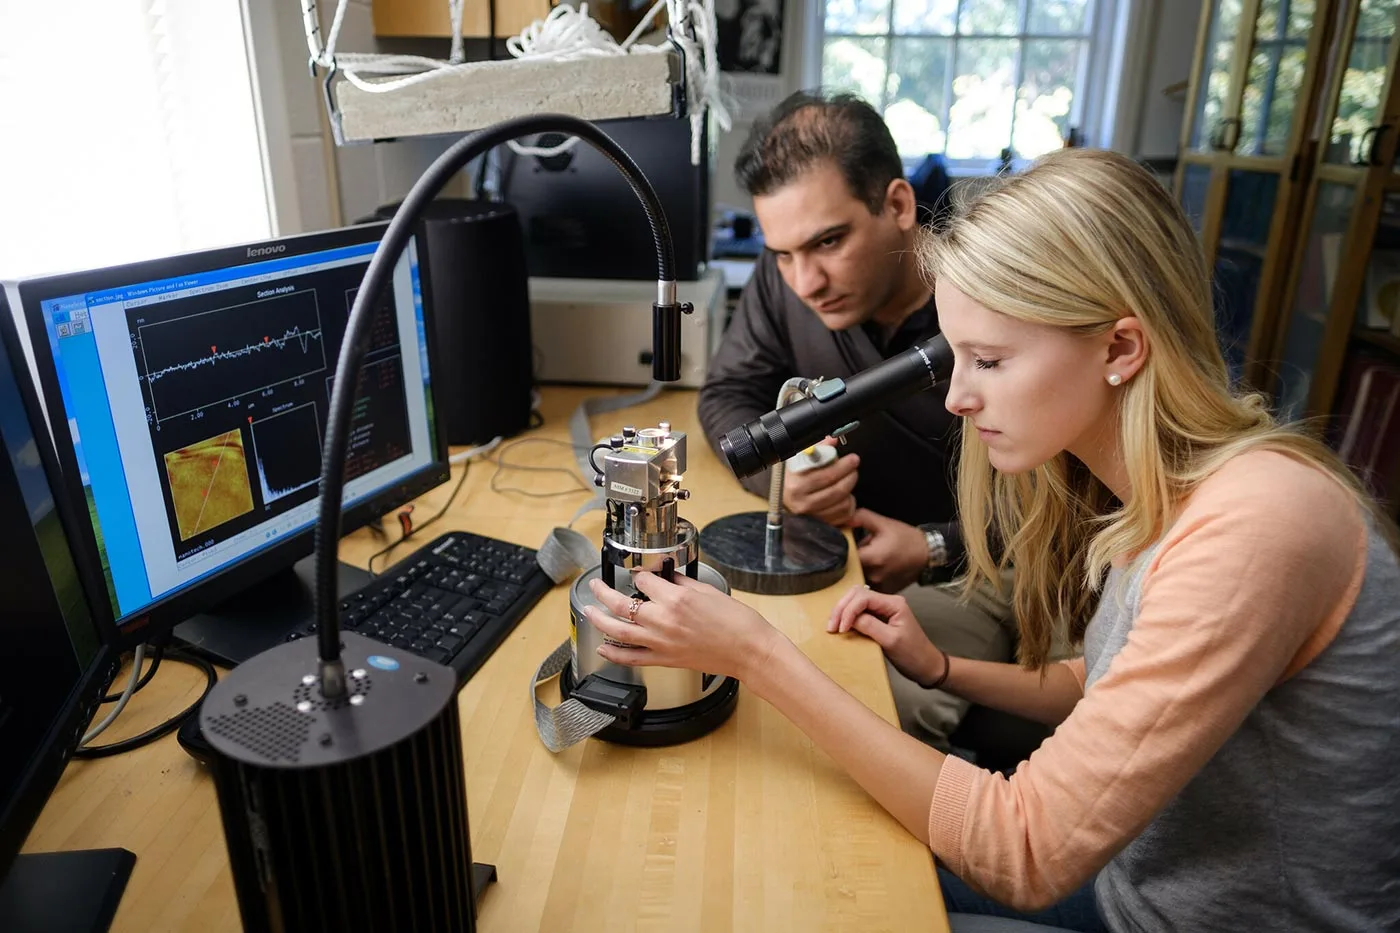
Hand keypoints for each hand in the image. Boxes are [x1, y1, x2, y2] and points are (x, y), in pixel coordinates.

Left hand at [584, 572, 785, 682]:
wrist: (749, 650)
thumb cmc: (737, 622)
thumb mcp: (708, 591)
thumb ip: (682, 583)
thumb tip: (667, 576)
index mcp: (676, 598)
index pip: (644, 580)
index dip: (639, 573)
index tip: (639, 573)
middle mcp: (663, 620)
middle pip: (621, 604)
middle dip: (603, 591)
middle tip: (596, 585)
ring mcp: (661, 642)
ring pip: (618, 630)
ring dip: (599, 619)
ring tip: (590, 610)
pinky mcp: (664, 659)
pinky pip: (631, 657)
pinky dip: (613, 653)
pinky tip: (603, 647)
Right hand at [782, 439, 858, 525]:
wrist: (782, 496)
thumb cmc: (792, 477)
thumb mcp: (800, 459)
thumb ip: (817, 448)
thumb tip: (832, 440)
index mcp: (796, 484)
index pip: (827, 475)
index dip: (843, 466)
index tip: (852, 459)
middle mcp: (802, 502)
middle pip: (838, 490)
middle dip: (851, 476)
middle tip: (852, 467)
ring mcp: (812, 515)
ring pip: (843, 503)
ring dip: (849, 490)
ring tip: (846, 481)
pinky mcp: (820, 523)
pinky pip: (844, 515)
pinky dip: (848, 504)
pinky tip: (843, 496)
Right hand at [826, 585, 943, 685]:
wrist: (926, 666)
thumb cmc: (913, 655)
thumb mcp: (890, 641)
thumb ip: (869, 626)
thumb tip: (849, 619)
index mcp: (894, 603)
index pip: (863, 597)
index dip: (848, 611)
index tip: (840, 628)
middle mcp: (888, 602)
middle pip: (857, 595)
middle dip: (842, 609)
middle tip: (831, 627)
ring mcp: (883, 609)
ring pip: (856, 601)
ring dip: (842, 612)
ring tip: (834, 627)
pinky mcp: (879, 618)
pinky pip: (859, 611)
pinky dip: (848, 617)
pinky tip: (841, 626)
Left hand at [849, 509, 927, 592]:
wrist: (927, 554)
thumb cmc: (906, 539)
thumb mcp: (883, 523)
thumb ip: (861, 518)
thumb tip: (843, 518)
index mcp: (872, 558)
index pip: (845, 557)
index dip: (842, 550)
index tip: (845, 544)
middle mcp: (874, 575)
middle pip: (850, 568)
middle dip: (853, 559)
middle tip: (863, 550)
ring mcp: (879, 586)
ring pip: (859, 577)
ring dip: (861, 568)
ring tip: (872, 559)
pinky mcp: (884, 592)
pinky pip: (869, 585)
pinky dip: (869, 577)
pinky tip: (878, 568)